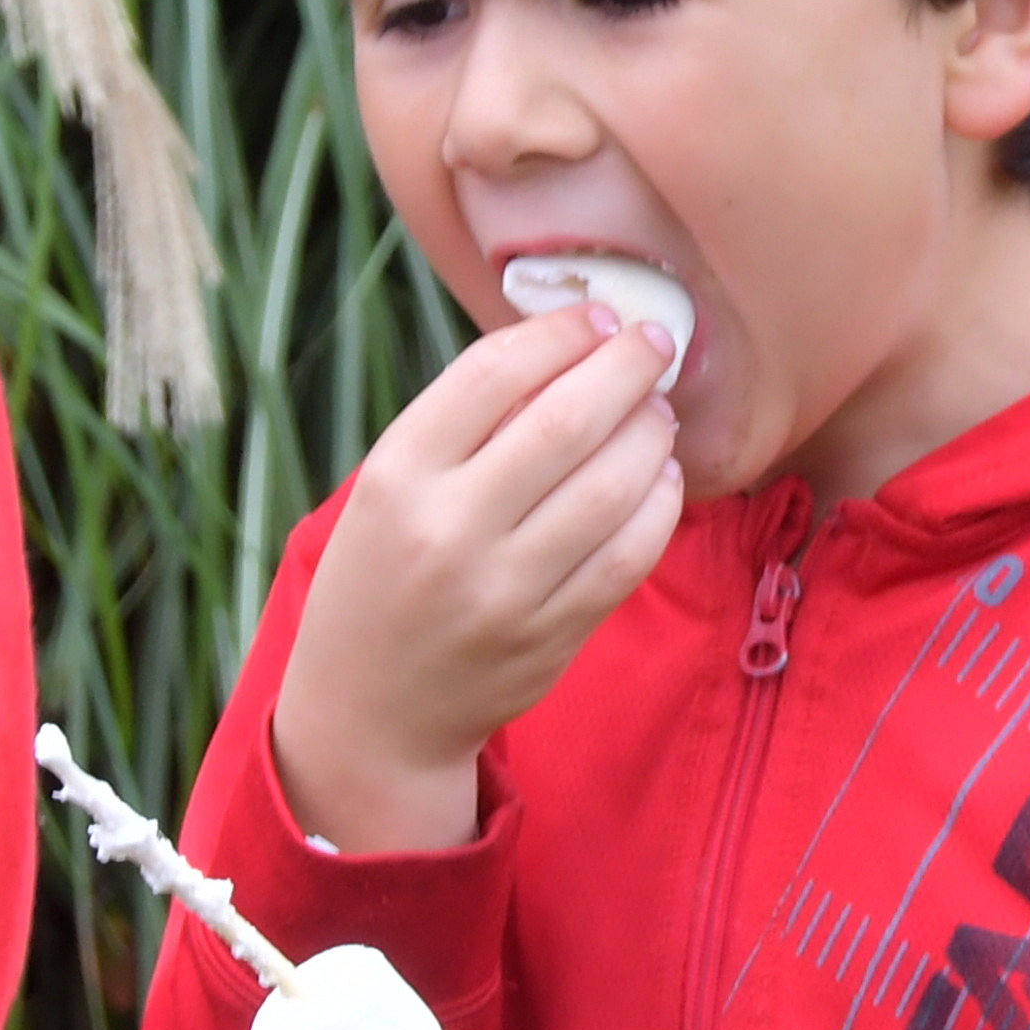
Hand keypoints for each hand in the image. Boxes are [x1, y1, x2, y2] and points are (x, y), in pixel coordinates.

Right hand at [275, 306, 682, 850]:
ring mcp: (503, 590)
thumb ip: (462, 424)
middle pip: (567, 421)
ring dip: (651, 434)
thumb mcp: (387, 489)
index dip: (562, 333)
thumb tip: (570, 344)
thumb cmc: (383, 574)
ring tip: (657, 413)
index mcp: (397, 476)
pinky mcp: (551, 638)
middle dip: (627, 368)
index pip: (494, 372)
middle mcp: (448, 529)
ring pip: (612, 486)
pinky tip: (660, 479)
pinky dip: (659, 505)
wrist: (369, 711)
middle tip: (653, 345)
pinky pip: (630, 556)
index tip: (599, 317)